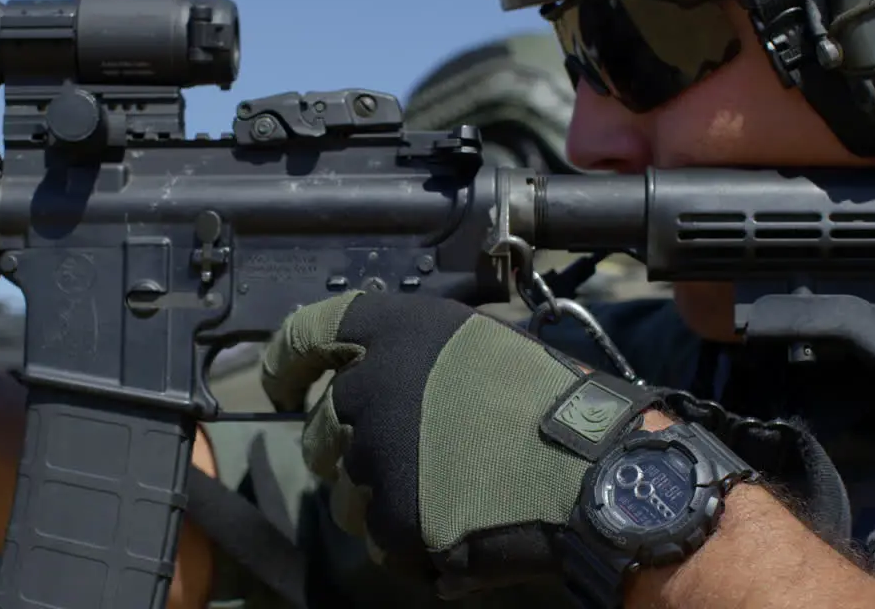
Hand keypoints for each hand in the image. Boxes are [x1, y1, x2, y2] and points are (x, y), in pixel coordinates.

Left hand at [260, 290, 655, 596]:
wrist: (597, 474)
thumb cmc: (554, 405)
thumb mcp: (482, 345)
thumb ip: (417, 355)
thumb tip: (379, 373)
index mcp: (394, 333)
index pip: (307, 334)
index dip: (284, 361)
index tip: (278, 384)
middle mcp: (369, 388)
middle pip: (321, 429)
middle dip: (346, 448)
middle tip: (400, 460)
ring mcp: (375, 459)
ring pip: (345, 493)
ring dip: (379, 499)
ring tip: (446, 495)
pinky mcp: (391, 522)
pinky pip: (378, 540)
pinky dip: (409, 541)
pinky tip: (456, 526)